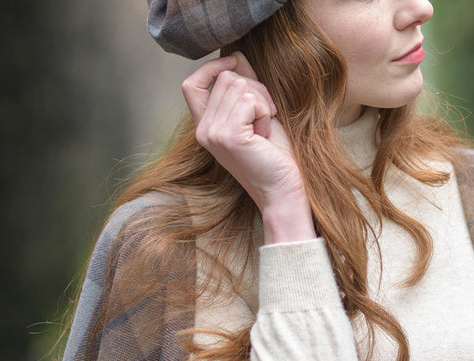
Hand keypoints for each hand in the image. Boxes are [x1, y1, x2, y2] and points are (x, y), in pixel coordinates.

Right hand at [183, 52, 314, 242]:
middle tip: (266, 115)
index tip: (235, 63)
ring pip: (239, 85)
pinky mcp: (228, 136)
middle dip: (255, 87)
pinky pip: (249, 99)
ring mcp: (213, 133)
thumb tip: (238, 57)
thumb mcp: (256, 114)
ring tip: (265, 127)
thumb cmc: (273, 156)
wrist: (282, 190)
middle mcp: (202, 130)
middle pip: (226, 78)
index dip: (212, 67)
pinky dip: (264, 110)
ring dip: (262, 101)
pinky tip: (265, 133)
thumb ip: (245, 87)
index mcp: (204, 127)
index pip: (190, 84)